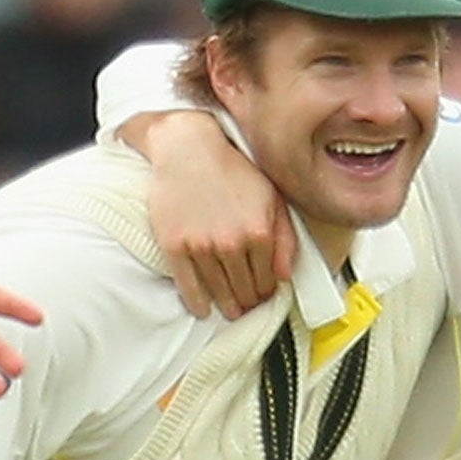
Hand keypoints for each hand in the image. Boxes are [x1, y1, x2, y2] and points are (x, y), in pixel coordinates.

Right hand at [140, 111, 293, 318]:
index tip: (264, 296)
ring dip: (227, 306)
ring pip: (219, 291)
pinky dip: (196, 302)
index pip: (267, 280)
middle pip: (244, 290)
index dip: (267, 292)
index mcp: (259, 232)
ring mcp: (202, 246)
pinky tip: (202, 309)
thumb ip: (285, 237)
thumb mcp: (272, 197)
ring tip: (231, 311)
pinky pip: (188, 285)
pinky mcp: (175, 245)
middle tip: (248, 306)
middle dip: (249, 301)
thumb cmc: (233, 169)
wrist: (188, 148)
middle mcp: (231, 243)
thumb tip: (285, 275)